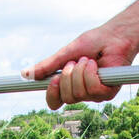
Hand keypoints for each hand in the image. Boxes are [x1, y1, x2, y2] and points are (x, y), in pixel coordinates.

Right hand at [23, 24, 138, 109]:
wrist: (113, 37)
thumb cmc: (93, 43)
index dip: (51, 94)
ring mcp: (95, 95)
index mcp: (69, 85)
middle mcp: (81, 93)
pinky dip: (92, 74)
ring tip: (89, 60)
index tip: (51, 81)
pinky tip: (97, 65)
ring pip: (79, 94)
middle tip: (75, 62)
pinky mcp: (107, 93)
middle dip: (68, 76)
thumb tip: (25, 74)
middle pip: (66, 97)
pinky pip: (93, 90)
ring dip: (81, 72)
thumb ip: (48, 65)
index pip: (55, 101)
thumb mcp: (65, 54)